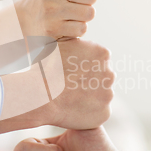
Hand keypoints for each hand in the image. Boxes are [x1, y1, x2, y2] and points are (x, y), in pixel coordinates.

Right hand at [0, 39, 114, 132]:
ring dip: (90, 98)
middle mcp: (110, 73)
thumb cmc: (45, 68)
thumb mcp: (61, 43)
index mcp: (103, 53)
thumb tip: (78, 36)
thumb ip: (77, 43)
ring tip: (69, 100)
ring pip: (101, 96)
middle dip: (89, 82)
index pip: (99, 60)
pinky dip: (89, 114)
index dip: (84, 67)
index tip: (72, 73)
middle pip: (102, 78)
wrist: (40, 94)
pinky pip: (98, 113)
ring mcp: (108, 95)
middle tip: (70, 87)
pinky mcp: (104, 114)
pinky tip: (73, 111)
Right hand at [15, 0, 96, 38]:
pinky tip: (63, 25)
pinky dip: (75, 29)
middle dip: (84, 2)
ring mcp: (51, 9)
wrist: (23, 22)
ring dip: (81, 16)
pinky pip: (81, 28)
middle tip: (69, 3)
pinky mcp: (52, 28)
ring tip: (66, 14)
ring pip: (89, 13)